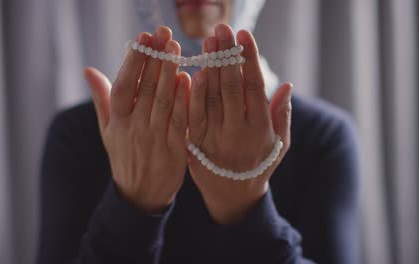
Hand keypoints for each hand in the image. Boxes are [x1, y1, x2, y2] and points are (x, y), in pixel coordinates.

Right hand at [85, 27, 190, 212]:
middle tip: (164, 34)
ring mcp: (154, 139)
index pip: (123, 86)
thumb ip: (102, 99)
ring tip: (175, 48)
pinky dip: (183, 100)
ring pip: (163, 101)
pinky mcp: (174, 149)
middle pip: (145, 89)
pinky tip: (188, 79)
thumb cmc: (124, 156)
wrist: (140, 194)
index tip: (142, 38)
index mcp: (117, 122)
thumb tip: (88, 70)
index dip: (133, 61)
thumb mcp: (108, 130)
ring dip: (169, 73)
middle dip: (155, 59)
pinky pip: (179, 121)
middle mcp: (134, 129)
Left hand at [188, 24, 292, 224]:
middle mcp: (238, 131)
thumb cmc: (259, 165)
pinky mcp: (195, 143)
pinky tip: (193, 72)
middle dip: (226, 55)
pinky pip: (193, 115)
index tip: (244, 35)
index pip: (255, 86)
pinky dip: (193, 94)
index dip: (249, 59)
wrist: (232, 195)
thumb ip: (283, 114)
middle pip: (231, 86)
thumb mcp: (279, 144)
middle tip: (221, 29)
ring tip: (207, 43)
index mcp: (261, 128)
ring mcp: (215, 137)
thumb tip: (288, 85)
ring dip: (208, 67)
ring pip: (211, 97)